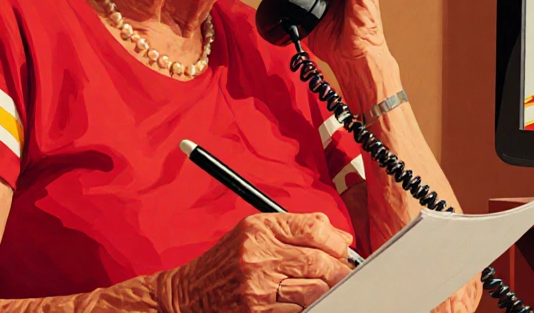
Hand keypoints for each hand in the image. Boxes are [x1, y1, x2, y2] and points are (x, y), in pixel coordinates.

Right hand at [157, 212, 353, 311]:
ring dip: (328, 290)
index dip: (336, 240)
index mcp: (260, 229)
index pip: (314, 229)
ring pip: (314, 289)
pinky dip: (309, 306)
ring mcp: (258, 286)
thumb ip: (297, 228)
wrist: (189, 293)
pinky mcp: (258, 311)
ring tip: (329, 287)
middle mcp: (258, 254)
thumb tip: (340, 237)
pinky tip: (306, 300)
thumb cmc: (225, 262)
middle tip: (343, 272)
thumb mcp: (255, 232)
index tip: (342, 248)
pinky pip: (299, 309)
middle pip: (318, 260)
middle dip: (339, 269)